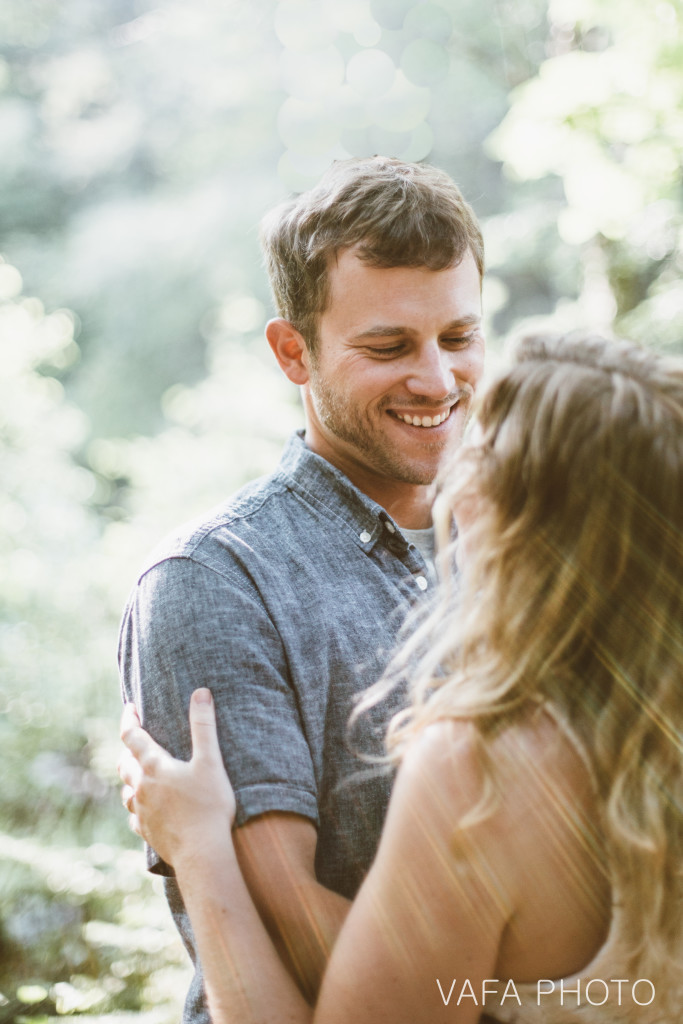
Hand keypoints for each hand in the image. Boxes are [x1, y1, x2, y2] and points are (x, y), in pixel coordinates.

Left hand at [118, 688, 235, 866]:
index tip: (129, 707)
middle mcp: (142, 787)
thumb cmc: (209, 805)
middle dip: (129, 749)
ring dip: (131, 778)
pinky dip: (138, 806)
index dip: (128, 719)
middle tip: (136, 741)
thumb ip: (204, 726)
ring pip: (127, 790)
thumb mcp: (210, 761)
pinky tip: (147, 809)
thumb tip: (200, 692)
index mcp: (155, 767)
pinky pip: (135, 816)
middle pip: (125, 763)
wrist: (202, 853)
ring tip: (140, 774)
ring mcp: (142, 812)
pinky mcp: (147, 832)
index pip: (132, 736)